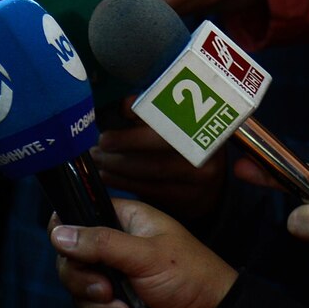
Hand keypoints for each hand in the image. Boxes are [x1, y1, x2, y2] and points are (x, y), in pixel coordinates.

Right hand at [51, 198, 238, 307]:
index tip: (68, 252)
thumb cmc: (190, 276)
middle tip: (106, 292)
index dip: (66, 232)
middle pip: (71, 263)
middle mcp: (116, 249)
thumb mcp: (146, 255)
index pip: (79, 217)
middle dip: (85, 284)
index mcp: (125, 223)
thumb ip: (101, 243)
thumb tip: (58, 232)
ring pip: (81, 296)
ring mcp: (117, 282)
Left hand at [91, 121, 227, 220]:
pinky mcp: (186, 201)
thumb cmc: (185, 144)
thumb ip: (152, 112)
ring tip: (97, 160)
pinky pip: (148, 191)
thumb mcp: (177, 122)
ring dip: (116, 168)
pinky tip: (106, 176)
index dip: (137, 127)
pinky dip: (123, 183)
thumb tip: (124, 106)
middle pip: (157, 154)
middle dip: (120, 151)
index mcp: (203, 126)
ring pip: (150, 174)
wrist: (211, 184)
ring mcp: (197, 182)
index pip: (169, 123)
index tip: (108, 131)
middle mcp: (205, 156)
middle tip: (97, 147)